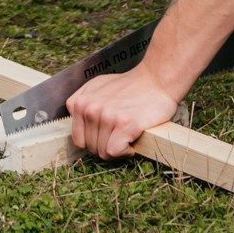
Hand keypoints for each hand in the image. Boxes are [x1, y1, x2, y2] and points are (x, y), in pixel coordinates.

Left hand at [65, 67, 179, 158]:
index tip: (108, 135)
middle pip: (91, 148)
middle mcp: (89, 109)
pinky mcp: (123, 124)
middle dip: (107, 146)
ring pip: (103, 152)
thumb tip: (77, 122)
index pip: (79, 140)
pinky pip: (114, 152)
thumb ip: (83, 101)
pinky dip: (125, 152)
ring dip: (118, 149)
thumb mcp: (98, 86)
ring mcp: (106, 116)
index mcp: (80, 102)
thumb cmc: (130, 86)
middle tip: (121, 135)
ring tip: (128, 135)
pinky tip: (132, 140)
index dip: (95, 141)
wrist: (156, 80)